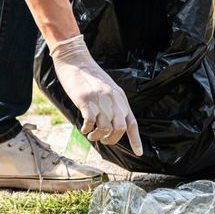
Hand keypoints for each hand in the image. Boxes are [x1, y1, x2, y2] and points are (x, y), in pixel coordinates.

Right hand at [50, 35, 142, 154]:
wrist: (75, 60)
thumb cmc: (89, 76)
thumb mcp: (107, 88)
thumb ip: (112, 103)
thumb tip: (112, 123)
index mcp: (120, 98)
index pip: (131, 123)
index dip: (135, 140)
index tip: (139, 153)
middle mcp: (113, 100)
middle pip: (119, 129)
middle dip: (111, 140)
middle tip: (102, 140)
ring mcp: (99, 100)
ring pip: (105, 129)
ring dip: (98, 137)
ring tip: (91, 134)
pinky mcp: (85, 100)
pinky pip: (90, 122)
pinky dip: (86, 129)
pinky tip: (83, 128)